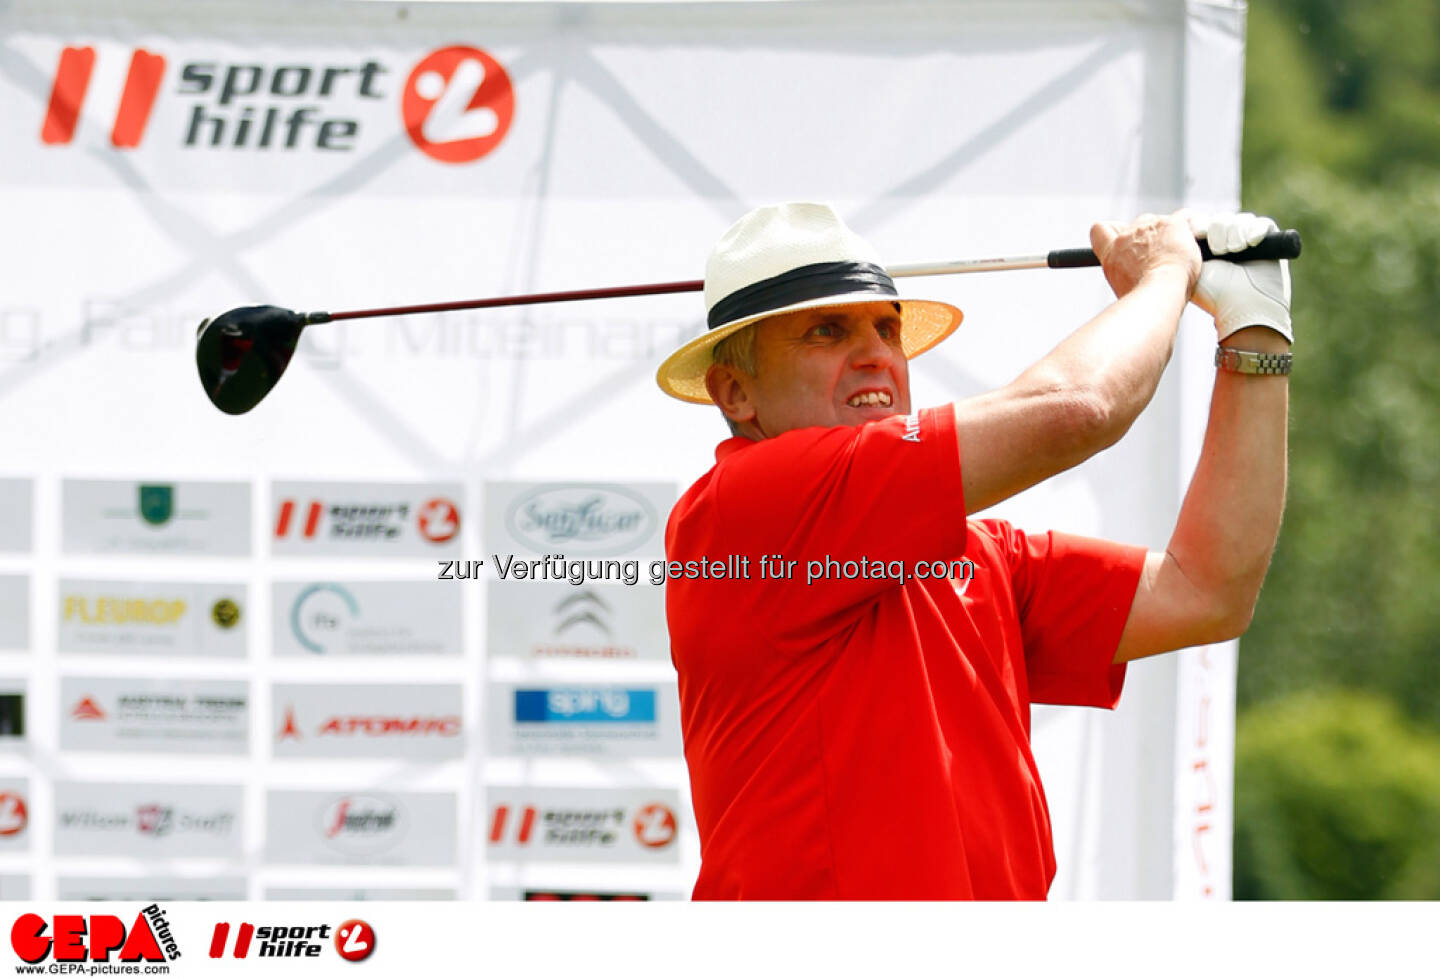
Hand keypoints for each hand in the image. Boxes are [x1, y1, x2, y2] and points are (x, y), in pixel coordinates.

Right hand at [1091, 212, 1201, 298]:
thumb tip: (1136, 281)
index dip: (1113, 232)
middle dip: (1150, 236)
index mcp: (1111, 252)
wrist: (1159, 294)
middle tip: (1162, 255)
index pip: (1101, 230)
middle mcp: (1128, 236)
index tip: (1125, 242)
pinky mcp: (1172, 224)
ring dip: (1171, 233)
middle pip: (1138, 224)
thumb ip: (1127, 275)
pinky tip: (1198, 240)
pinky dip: (1193, 227)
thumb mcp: (1124, 289)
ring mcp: (1150, 227)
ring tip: (1181, 253)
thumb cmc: (1144, 298)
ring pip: (1163, 221)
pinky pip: (1187, 218)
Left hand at [1190, 212, 1292, 342]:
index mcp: (1211, 250)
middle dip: (1219, 230)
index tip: (1200, 235)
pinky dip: (1255, 230)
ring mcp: (1252, 244)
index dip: (1205, 226)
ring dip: (1236, 231)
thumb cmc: (1215, 293)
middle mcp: (1231, 245)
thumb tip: (1184, 223)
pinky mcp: (1271, 244)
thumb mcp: (1194, 267)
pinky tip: (1250, 242)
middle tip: (1219, 250)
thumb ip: (1188, 245)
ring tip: (1234, 250)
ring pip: (1242, 220)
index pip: (1208, 224)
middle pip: (1224, 219)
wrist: (1243, 307)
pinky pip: (1264, 224)